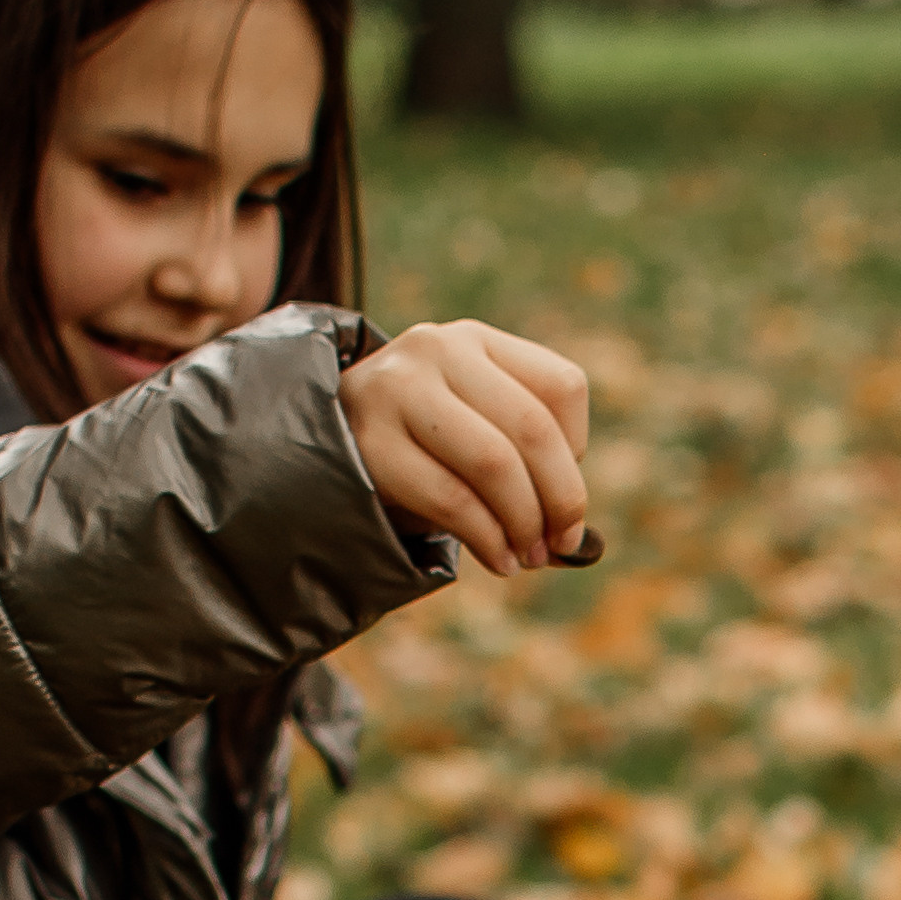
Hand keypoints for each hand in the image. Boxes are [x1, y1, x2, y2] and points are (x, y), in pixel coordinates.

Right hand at [339, 317, 588, 576]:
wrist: (315, 449)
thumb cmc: (416, 453)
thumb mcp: (474, 437)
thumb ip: (528, 472)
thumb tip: (585, 547)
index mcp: (475, 340)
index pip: (563, 387)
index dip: (576, 455)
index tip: (565, 500)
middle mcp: (437, 349)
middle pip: (533, 428)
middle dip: (560, 500)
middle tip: (559, 545)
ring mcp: (397, 389)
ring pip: (494, 462)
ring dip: (523, 524)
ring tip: (526, 558)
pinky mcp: (370, 440)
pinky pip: (451, 498)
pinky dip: (487, 539)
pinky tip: (496, 559)